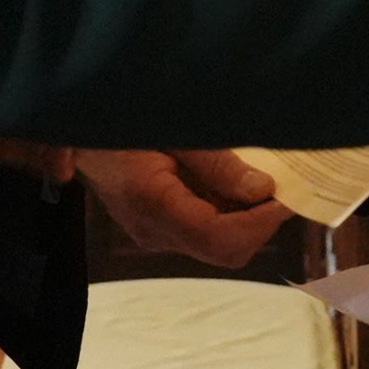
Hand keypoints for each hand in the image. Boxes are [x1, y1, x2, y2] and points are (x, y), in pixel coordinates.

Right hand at [79, 148, 293, 268]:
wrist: (78, 127)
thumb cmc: (125, 117)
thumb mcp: (175, 129)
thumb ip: (217, 163)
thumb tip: (263, 190)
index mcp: (152, 203)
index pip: (219, 237)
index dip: (261, 223)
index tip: (289, 198)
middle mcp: (153, 231)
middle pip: (223, 250)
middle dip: (261, 224)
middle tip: (286, 190)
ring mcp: (154, 234)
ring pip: (217, 246)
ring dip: (248, 220)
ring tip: (267, 183)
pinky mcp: (158, 228)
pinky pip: (204, 233)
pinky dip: (230, 214)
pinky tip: (238, 184)